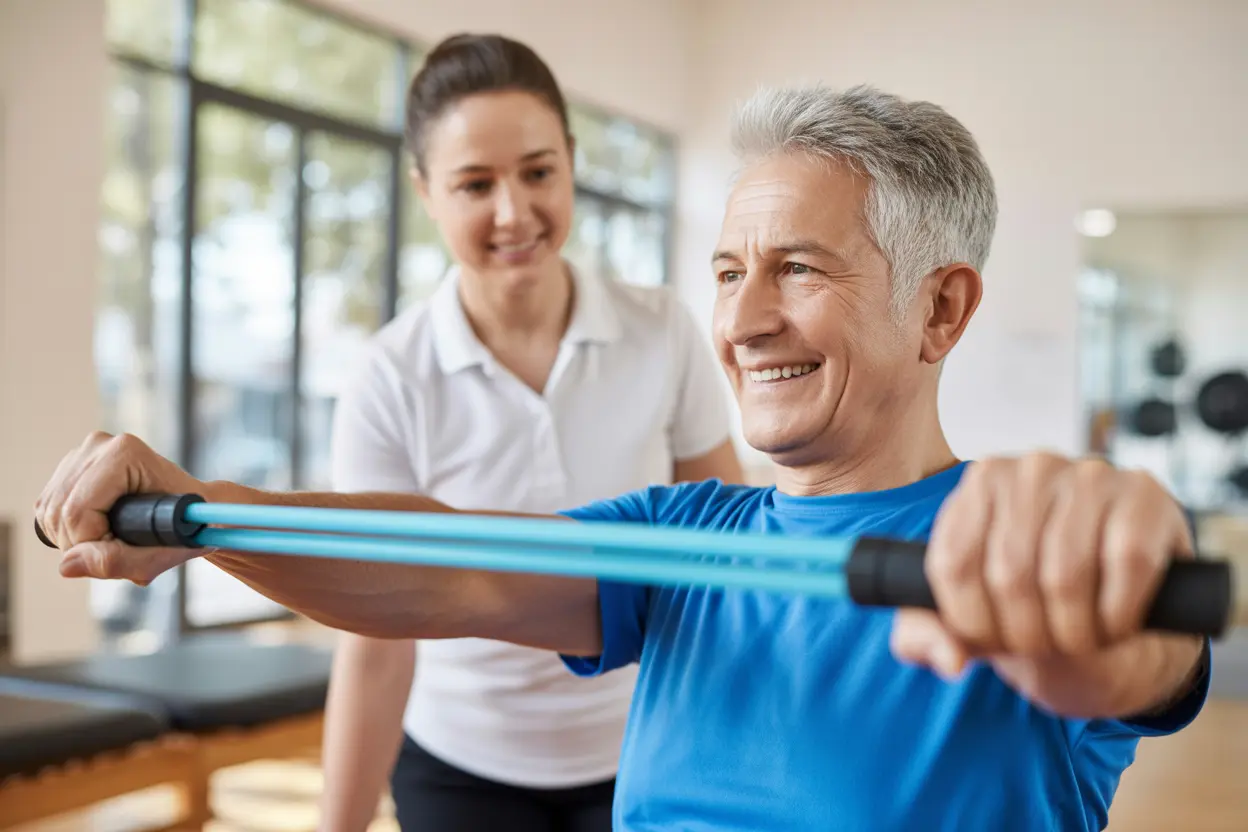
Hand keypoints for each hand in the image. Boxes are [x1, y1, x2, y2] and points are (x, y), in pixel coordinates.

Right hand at [35, 431, 206, 584]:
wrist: (197, 508)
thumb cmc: (189, 524)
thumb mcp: (162, 551)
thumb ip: (117, 560)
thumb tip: (67, 565)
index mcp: (123, 453)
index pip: (78, 513)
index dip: (92, 545)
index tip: (123, 550)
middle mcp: (99, 446)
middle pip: (59, 513)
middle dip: (82, 545)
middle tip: (120, 549)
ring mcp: (82, 454)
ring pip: (49, 513)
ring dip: (74, 540)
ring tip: (113, 540)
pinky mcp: (69, 468)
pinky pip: (47, 510)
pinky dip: (66, 531)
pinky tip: (98, 530)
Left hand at [891, 453, 1204, 717]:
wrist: (1118, 604)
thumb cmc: (1036, 604)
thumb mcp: (971, 620)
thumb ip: (927, 636)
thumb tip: (948, 658)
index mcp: (979, 485)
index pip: (953, 565)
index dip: (974, 623)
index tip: (994, 641)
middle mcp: (1029, 469)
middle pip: (1009, 574)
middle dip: (1027, 634)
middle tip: (1045, 646)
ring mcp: (1090, 474)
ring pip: (1065, 574)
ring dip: (1075, 632)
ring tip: (1080, 639)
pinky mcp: (1145, 494)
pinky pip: (1127, 565)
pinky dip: (1119, 614)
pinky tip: (1117, 623)